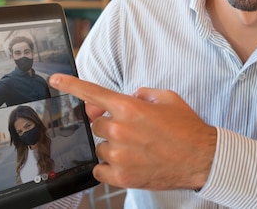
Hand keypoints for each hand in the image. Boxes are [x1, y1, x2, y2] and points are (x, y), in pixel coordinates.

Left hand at [49, 74, 216, 190]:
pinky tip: (131, 162)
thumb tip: (126, 97)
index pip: (92, 93)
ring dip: (113, 146)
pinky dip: (110, 167)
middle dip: (110, 125)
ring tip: (138, 148)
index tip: (54, 80)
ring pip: (100, 147)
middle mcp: (120, 130)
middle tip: (132, 130)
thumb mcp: (166, 98)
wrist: (202, 158)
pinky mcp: (122, 176)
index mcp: (129, 107)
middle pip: (96, 124)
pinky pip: (100, 169)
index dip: (70, 85)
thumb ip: (140, 95)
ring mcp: (119, 155)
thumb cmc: (186, 127)